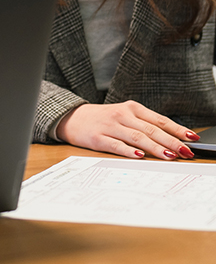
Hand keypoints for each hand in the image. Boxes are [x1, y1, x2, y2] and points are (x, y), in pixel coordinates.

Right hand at [56, 101, 200, 159]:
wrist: (71, 118)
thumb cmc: (103, 119)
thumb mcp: (124, 115)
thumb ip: (144, 125)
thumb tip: (171, 140)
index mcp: (131, 108)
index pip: (159, 119)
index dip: (177, 129)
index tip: (192, 139)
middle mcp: (122, 115)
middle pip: (151, 129)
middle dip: (171, 141)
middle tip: (186, 152)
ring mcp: (110, 126)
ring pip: (137, 137)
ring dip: (155, 148)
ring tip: (170, 156)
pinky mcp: (98, 138)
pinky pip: (116, 145)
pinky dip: (129, 151)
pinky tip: (140, 155)